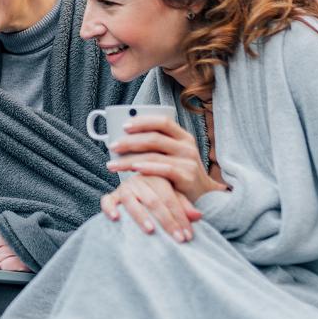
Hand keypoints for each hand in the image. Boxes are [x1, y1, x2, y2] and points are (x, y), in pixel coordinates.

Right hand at [101, 174, 201, 242]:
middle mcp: (141, 181)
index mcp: (158, 178)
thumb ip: (184, 206)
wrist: (138, 183)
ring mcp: (125, 188)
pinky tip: (116, 218)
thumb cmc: (159, 195)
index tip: (188, 236)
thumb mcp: (173, 197)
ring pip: (131, 201)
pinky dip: (110, 208)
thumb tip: (199, 216)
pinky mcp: (112, 196)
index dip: (180, 217)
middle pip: (154, 200)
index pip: (170, 199)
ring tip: (151, 230)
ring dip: (141, 215)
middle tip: (177, 239)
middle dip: (167, 221)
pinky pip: (107, 201)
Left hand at [106, 115, 227, 201]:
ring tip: (113, 164)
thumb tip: (125, 139)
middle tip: (112, 146)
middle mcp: (187, 146)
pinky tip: (133, 169)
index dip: (142, 122)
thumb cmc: (181, 174)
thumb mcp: (173, 155)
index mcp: (183, 136)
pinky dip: (147, 168)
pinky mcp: (187, 177)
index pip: (162, 122)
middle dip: (129, 142)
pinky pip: (164, 170)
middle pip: (154, 138)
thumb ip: (157, 147)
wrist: (205, 197)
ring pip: (154, 155)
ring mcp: (188, 161)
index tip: (124, 126)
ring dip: (130, 159)